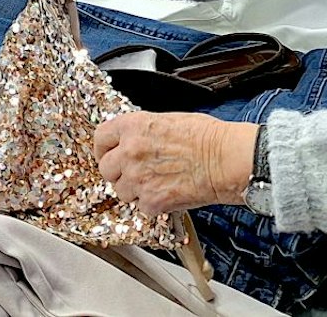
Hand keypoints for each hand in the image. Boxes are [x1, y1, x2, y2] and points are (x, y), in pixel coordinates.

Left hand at [94, 112, 256, 215]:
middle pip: (106, 168)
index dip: (103, 148)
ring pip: (121, 191)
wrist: (225, 159)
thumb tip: (134, 140)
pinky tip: (167, 193)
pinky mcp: (151, 201)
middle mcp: (130, 152)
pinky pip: (141, 207)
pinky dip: (152, 204)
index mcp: (133, 126)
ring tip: (156, 182)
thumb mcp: (168, 120)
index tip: (107, 153)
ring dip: (134, 190)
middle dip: (118, 172)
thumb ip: (143, 131)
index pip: (100, 138)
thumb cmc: (207, 138)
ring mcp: (138, 178)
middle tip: (133, 172)